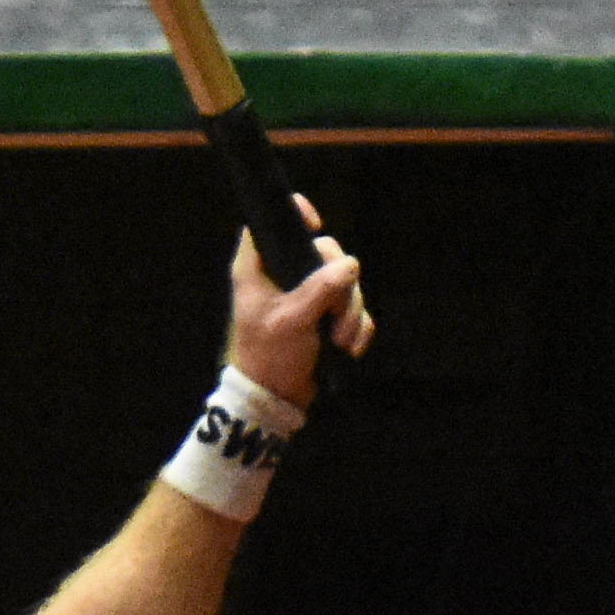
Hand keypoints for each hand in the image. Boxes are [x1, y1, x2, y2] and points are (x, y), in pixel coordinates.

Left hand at [226, 208, 372, 407]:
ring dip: (351, 313)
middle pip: (322, 251)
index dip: (294, 213)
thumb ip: (320, 290)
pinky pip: (352, 306)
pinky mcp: (324, 315)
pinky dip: (355, 327)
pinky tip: (350, 348)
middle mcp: (282, 275)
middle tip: (336, 315)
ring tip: (342, 341)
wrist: (275, 401)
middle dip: (340, 285)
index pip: (270, 221)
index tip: (315, 228)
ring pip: (343, 281)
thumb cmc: (269, 357)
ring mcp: (306, 294)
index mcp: (259, 268)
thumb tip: (350, 266)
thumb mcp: (292, 321)